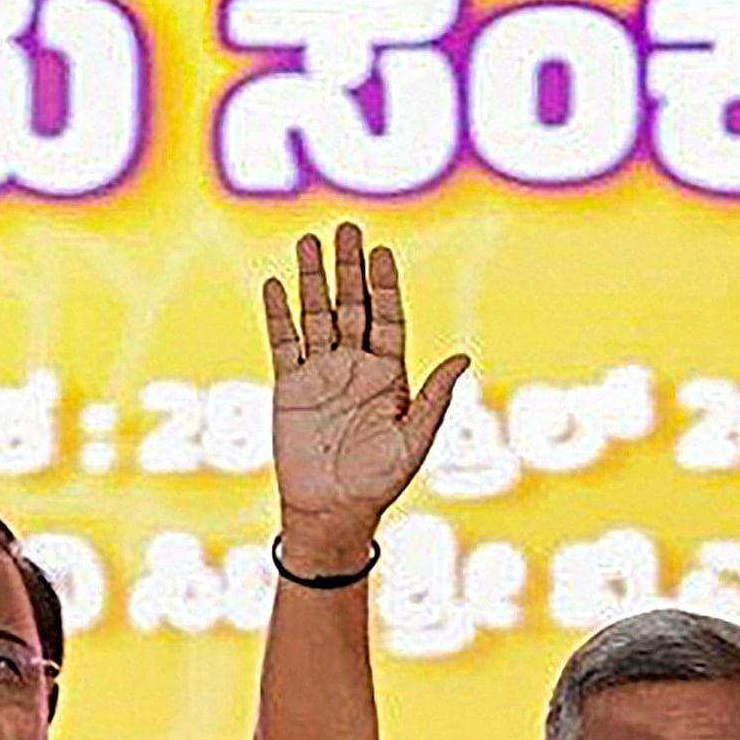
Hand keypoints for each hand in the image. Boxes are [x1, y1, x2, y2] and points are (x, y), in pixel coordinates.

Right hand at [263, 222, 467, 576]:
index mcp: (390, 376)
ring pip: (316, 316)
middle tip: (345, 229)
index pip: (387, 319)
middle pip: (351, 306)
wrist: (334, 510)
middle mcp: (356, 367)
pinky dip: (279, 315)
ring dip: (311, 280)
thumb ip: (435, 397)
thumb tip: (464, 358)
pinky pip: (284, 344)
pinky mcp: (290, 388)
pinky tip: (275, 285)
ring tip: (307, 242)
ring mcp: (321, 374)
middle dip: (348, 268)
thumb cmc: (380, 481)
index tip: (381, 252)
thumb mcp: (414, 439)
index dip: (384, 286)